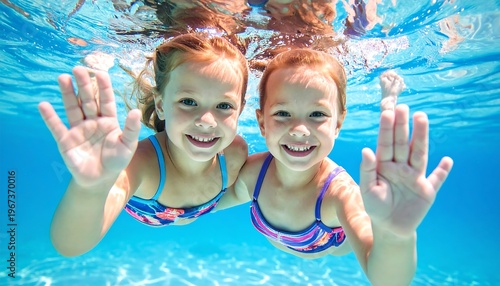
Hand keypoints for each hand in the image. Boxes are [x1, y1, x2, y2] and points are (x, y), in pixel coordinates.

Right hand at [38, 66, 141, 186]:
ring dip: (67, 93)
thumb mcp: (128, 145)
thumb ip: (131, 129)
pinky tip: (44, 105)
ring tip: (63, 78)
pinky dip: (50, 117)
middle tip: (78, 69)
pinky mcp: (66, 140)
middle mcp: (92, 121)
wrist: (100, 180)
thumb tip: (135, 111)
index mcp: (108, 121)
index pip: (105, 100)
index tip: (100, 73)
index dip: (103, 87)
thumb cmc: (116, 161)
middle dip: (83, 85)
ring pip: (72, 108)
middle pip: (87, 100)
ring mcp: (78, 129)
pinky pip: (56, 127)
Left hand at [359, 104, 452, 236]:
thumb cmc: (375, 206)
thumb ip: (366, 170)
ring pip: (419, 153)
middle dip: (403, 126)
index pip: (385, 143)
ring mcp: (415, 177)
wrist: (389, 228)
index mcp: (384, 165)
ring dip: (421, 137)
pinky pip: (436, 179)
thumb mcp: (367, 189)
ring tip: (422, 118)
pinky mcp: (427, 190)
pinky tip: (448, 160)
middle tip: (404, 108)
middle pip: (402, 143)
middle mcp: (401, 166)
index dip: (386, 129)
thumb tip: (366, 150)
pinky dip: (442, 171)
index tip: (387, 112)